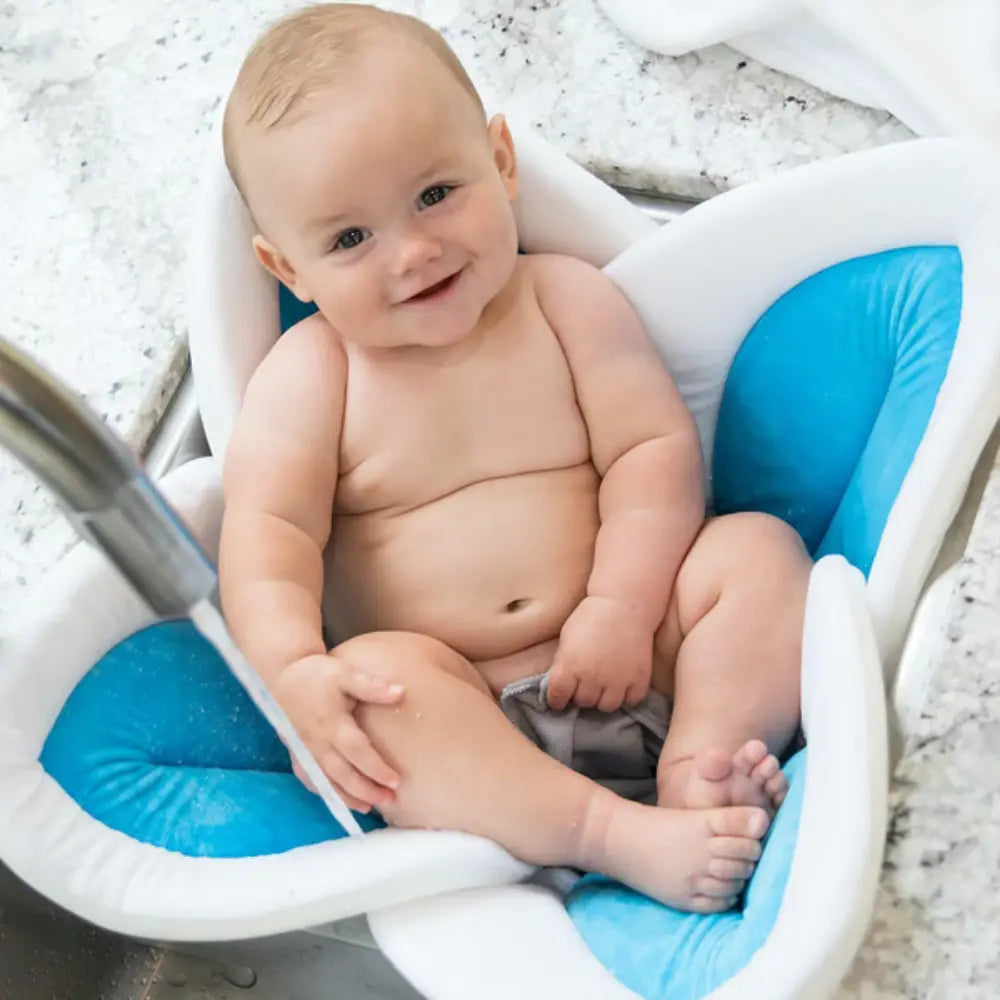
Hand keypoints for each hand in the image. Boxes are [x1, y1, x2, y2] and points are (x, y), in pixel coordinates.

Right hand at [274, 653, 403, 813]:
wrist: (280, 677)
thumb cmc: (316, 674)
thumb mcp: (345, 673)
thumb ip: (371, 685)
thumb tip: (401, 693)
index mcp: (332, 724)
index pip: (357, 752)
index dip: (376, 769)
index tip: (396, 781)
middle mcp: (317, 743)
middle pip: (343, 774)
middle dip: (366, 791)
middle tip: (389, 800)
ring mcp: (305, 752)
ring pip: (326, 782)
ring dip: (347, 797)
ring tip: (368, 808)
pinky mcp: (297, 754)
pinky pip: (310, 779)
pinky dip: (325, 792)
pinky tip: (339, 800)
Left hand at [548, 595, 653, 712]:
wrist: (624, 604)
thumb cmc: (591, 616)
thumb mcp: (567, 638)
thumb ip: (564, 664)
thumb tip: (562, 684)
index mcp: (569, 668)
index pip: (557, 698)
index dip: (557, 699)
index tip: (559, 699)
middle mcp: (592, 679)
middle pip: (583, 702)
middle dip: (582, 694)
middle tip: (586, 682)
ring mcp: (617, 681)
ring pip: (607, 706)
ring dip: (603, 698)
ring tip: (604, 685)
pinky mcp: (638, 680)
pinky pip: (631, 701)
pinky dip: (626, 696)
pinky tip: (622, 684)